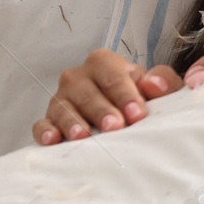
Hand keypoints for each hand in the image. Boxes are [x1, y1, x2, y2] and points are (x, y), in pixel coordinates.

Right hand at [34, 50, 184, 144]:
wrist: (120, 111)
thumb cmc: (137, 97)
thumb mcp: (154, 86)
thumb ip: (162, 81)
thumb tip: (154, 85)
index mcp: (103, 63)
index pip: (113, 76)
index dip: (125, 94)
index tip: (136, 114)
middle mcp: (78, 77)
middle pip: (87, 93)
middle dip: (101, 110)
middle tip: (115, 126)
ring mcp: (61, 98)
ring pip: (64, 108)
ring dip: (73, 122)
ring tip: (83, 136)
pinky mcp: (50, 118)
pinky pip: (42, 123)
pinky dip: (45, 131)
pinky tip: (52, 141)